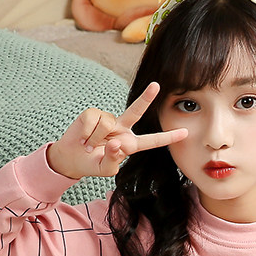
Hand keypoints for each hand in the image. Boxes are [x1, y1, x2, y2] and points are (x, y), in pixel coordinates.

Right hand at [46, 82, 186, 179]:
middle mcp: (121, 128)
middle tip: (156, 85)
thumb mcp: (105, 169)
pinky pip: (93, 120)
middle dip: (146, 98)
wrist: (71, 158)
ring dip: (94, 139)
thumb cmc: (92, 164)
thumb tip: (116, 143)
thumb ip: (113, 160)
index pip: (152, 141)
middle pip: (136, 111)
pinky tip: (83, 137)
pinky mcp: (92, 113)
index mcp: (129, 144)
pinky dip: (86, 133)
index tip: (184, 132)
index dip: (168, 137)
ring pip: (107, 124)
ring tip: (89, 146)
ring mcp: (108, 119)